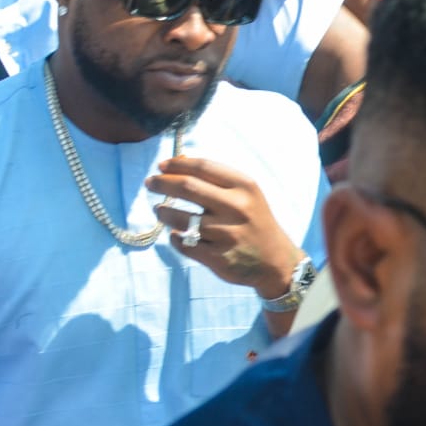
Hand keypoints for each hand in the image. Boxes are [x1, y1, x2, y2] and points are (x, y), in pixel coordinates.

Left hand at [147, 156, 303, 299]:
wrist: (275, 261)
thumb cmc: (255, 221)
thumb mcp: (247, 194)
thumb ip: (217, 179)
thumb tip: (179, 163)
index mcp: (244, 186)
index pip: (203, 167)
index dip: (177, 164)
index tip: (161, 166)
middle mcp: (236, 208)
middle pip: (187, 187)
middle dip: (162, 183)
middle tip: (150, 183)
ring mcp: (226, 234)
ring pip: (180, 218)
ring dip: (163, 212)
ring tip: (159, 210)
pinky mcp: (217, 257)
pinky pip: (183, 243)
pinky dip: (174, 236)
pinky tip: (176, 233)